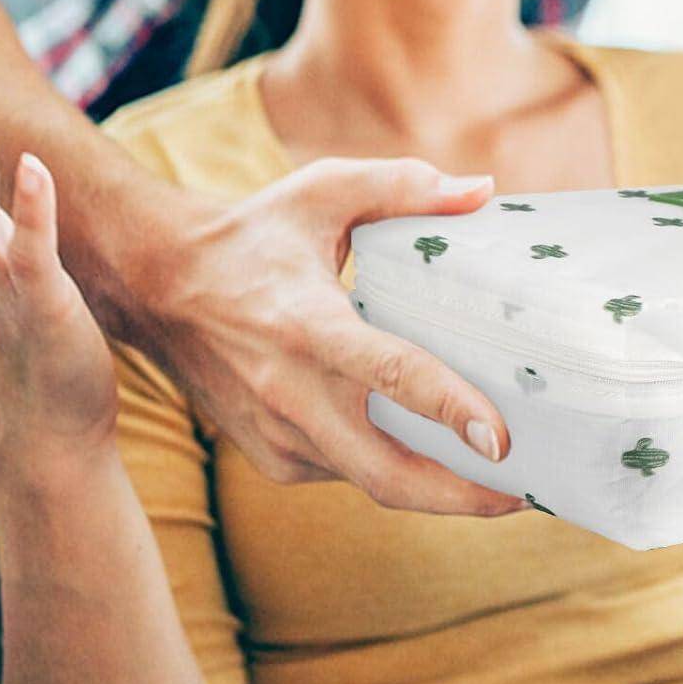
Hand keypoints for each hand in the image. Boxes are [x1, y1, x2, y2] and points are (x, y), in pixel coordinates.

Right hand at [122, 156, 532, 517]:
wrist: (156, 285)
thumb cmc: (253, 234)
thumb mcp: (324, 191)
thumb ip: (404, 186)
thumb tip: (483, 192)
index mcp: (308, 324)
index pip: (389, 375)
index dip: (450, 409)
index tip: (501, 439)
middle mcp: (290, 392)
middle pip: (387, 474)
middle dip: (462, 497)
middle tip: (526, 492)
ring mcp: (278, 435)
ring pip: (372, 482)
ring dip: (437, 490)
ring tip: (501, 482)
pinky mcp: (272, 457)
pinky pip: (347, 472)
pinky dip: (393, 469)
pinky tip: (436, 455)